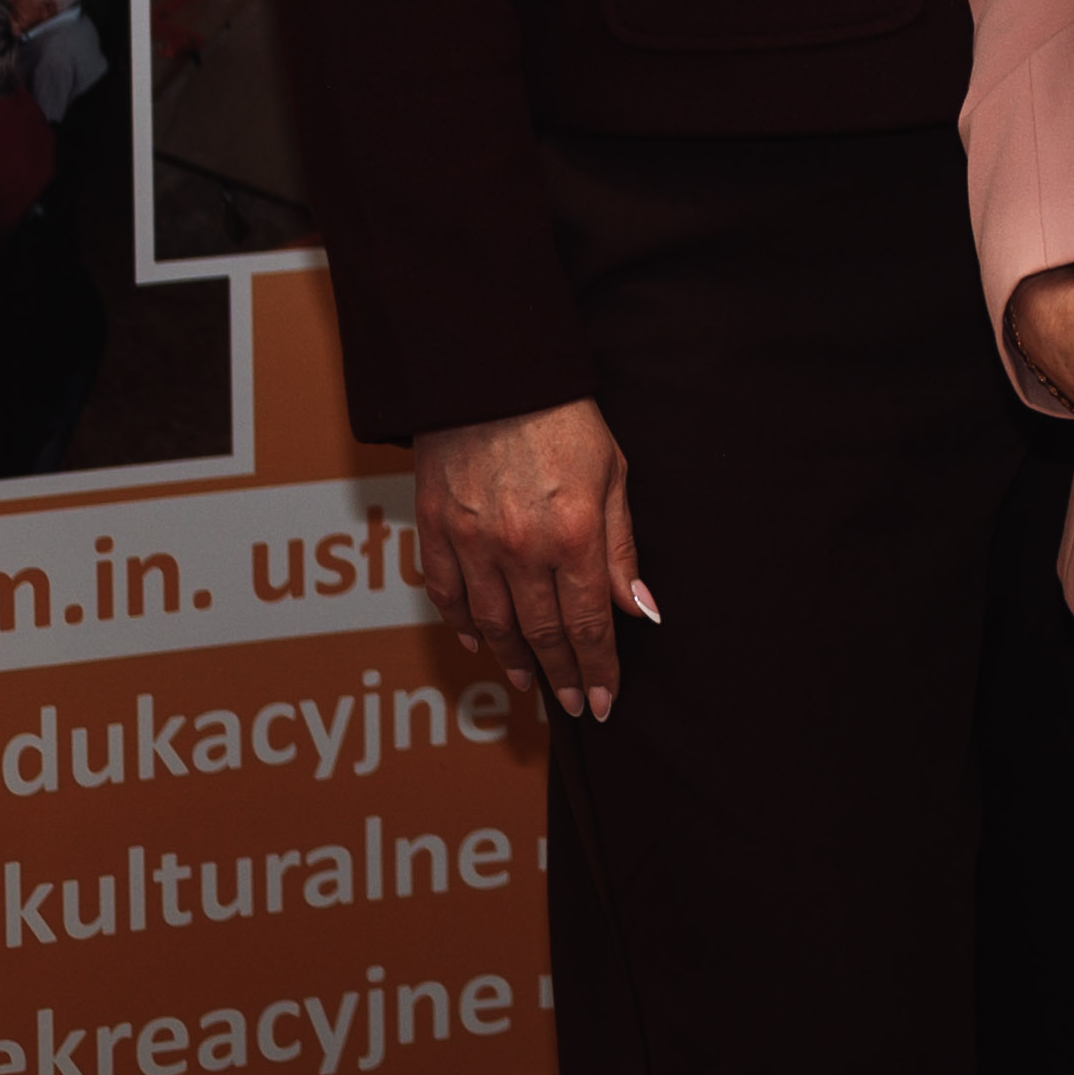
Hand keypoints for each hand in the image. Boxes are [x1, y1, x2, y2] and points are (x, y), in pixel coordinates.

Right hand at [407, 397, 651, 724]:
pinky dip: (461, 623)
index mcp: (573, 535)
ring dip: (512, 659)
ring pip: (492, 623)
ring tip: (528, 682)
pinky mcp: (434, 528)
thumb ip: (620, 548)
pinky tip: (478, 641)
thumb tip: (639, 610)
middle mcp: (521, 548)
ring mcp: (472, 542)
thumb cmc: (562, 417)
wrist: (490, 370)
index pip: (589, 624)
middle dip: (562, 675)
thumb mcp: (612, 474)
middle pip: (542, 633)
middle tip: (574, 703)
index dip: (598, 668)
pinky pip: (446, 593)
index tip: (605, 700)